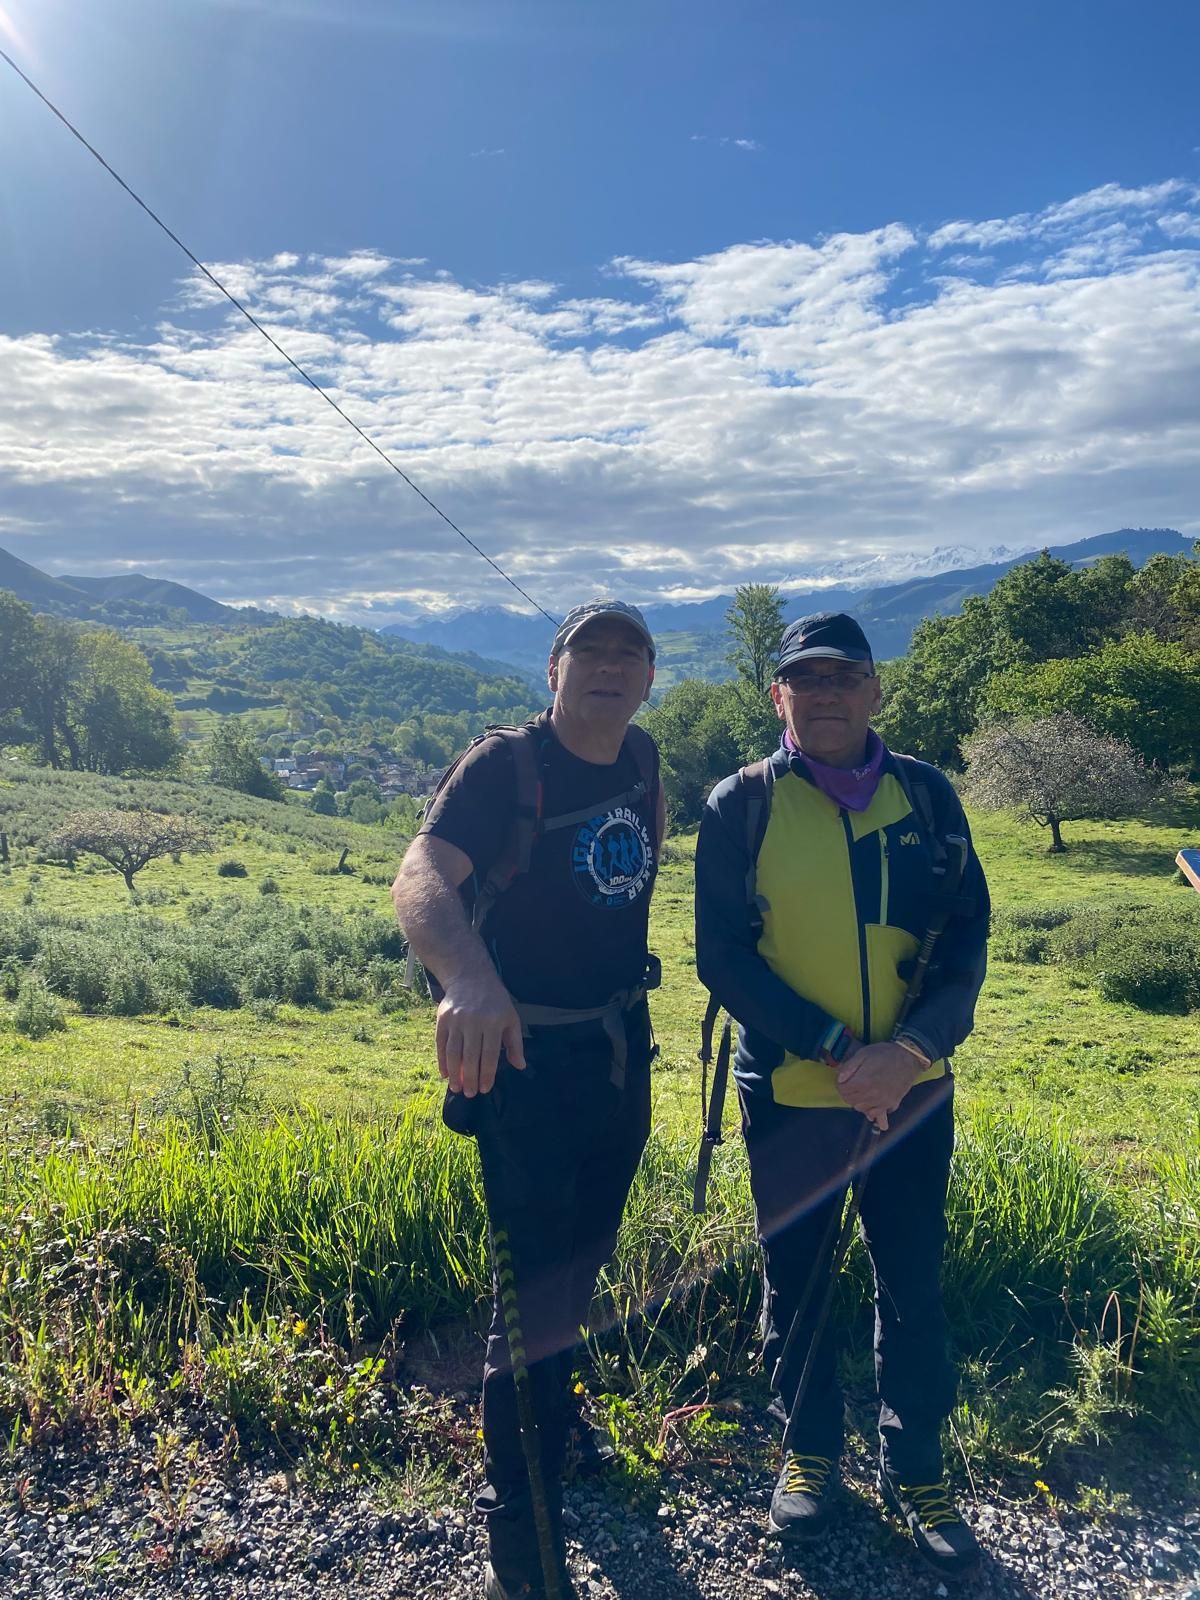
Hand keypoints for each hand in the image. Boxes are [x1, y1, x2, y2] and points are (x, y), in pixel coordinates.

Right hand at [436, 974, 525, 1097]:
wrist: (470, 977)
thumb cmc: (495, 1001)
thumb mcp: (511, 1018)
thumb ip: (515, 1043)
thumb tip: (520, 1066)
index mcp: (494, 1023)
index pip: (489, 1055)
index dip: (486, 1075)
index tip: (485, 1089)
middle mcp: (474, 1022)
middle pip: (470, 1057)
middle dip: (470, 1078)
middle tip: (470, 1094)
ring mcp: (456, 1020)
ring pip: (454, 1052)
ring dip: (454, 1073)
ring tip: (456, 1088)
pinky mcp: (442, 1019)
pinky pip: (441, 1044)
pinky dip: (441, 1060)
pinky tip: (444, 1073)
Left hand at [835, 1042, 922, 1131]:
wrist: (908, 1058)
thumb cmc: (885, 1053)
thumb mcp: (863, 1053)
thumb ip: (849, 1067)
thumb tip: (839, 1079)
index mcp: (863, 1082)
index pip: (842, 1090)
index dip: (839, 1084)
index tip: (842, 1079)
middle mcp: (871, 1095)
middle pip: (850, 1101)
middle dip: (847, 1093)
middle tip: (850, 1084)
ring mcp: (882, 1101)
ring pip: (861, 1108)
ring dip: (857, 1101)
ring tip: (861, 1091)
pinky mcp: (891, 1104)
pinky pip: (876, 1114)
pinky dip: (870, 1110)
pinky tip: (870, 1103)